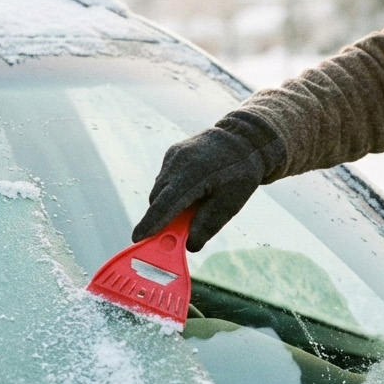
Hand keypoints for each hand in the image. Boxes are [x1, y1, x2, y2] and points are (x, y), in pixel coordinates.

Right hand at [132, 111, 285, 251]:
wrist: (245, 138)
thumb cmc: (240, 173)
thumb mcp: (230, 204)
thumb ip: (208, 225)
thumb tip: (189, 245)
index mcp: (193, 174)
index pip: (165, 203)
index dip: (151, 223)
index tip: (138, 238)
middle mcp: (178, 162)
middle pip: (158, 199)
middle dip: (160, 219)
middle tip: (173, 237)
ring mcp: (173, 155)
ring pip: (160, 189)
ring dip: (168, 205)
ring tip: (192, 209)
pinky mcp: (173, 153)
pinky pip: (165, 179)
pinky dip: (172, 191)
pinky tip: (193, 192)